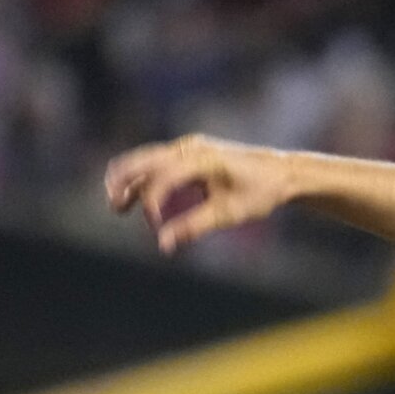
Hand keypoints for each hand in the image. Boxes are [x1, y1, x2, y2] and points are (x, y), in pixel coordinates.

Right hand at [104, 134, 291, 252]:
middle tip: (113, 206)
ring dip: (130, 179)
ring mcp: (189, 148)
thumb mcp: (230, 214)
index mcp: (204, 159)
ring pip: (147, 159)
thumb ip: (195, 227)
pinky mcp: (190, 153)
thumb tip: (165, 245)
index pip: (165, 175)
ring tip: (117, 205)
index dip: (154, 200)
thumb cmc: (260, 192)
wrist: (281, 173)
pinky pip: (158, 163)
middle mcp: (192, 148)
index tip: (155, 226)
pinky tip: (137, 200)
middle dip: (125, 181)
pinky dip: (144, 178)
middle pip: (145, 159)